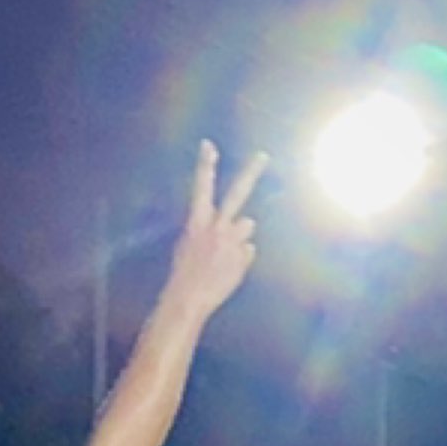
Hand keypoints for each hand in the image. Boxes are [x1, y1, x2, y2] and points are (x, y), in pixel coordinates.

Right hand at [154, 140, 265, 320]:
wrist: (188, 300)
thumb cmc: (183, 275)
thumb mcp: (187, 246)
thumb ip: (209, 230)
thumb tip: (241, 223)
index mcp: (196, 222)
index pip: (201, 187)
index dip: (205, 165)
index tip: (209, 145)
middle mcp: (217, 227)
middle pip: (237, 193)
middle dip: (251, 172)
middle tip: (263, 155)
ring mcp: (233, 241)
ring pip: (247, 225)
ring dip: (240, 236)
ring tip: (223, 256)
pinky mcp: (244, 256)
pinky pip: (247, 251)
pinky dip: (240, 259)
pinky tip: (226, 270)